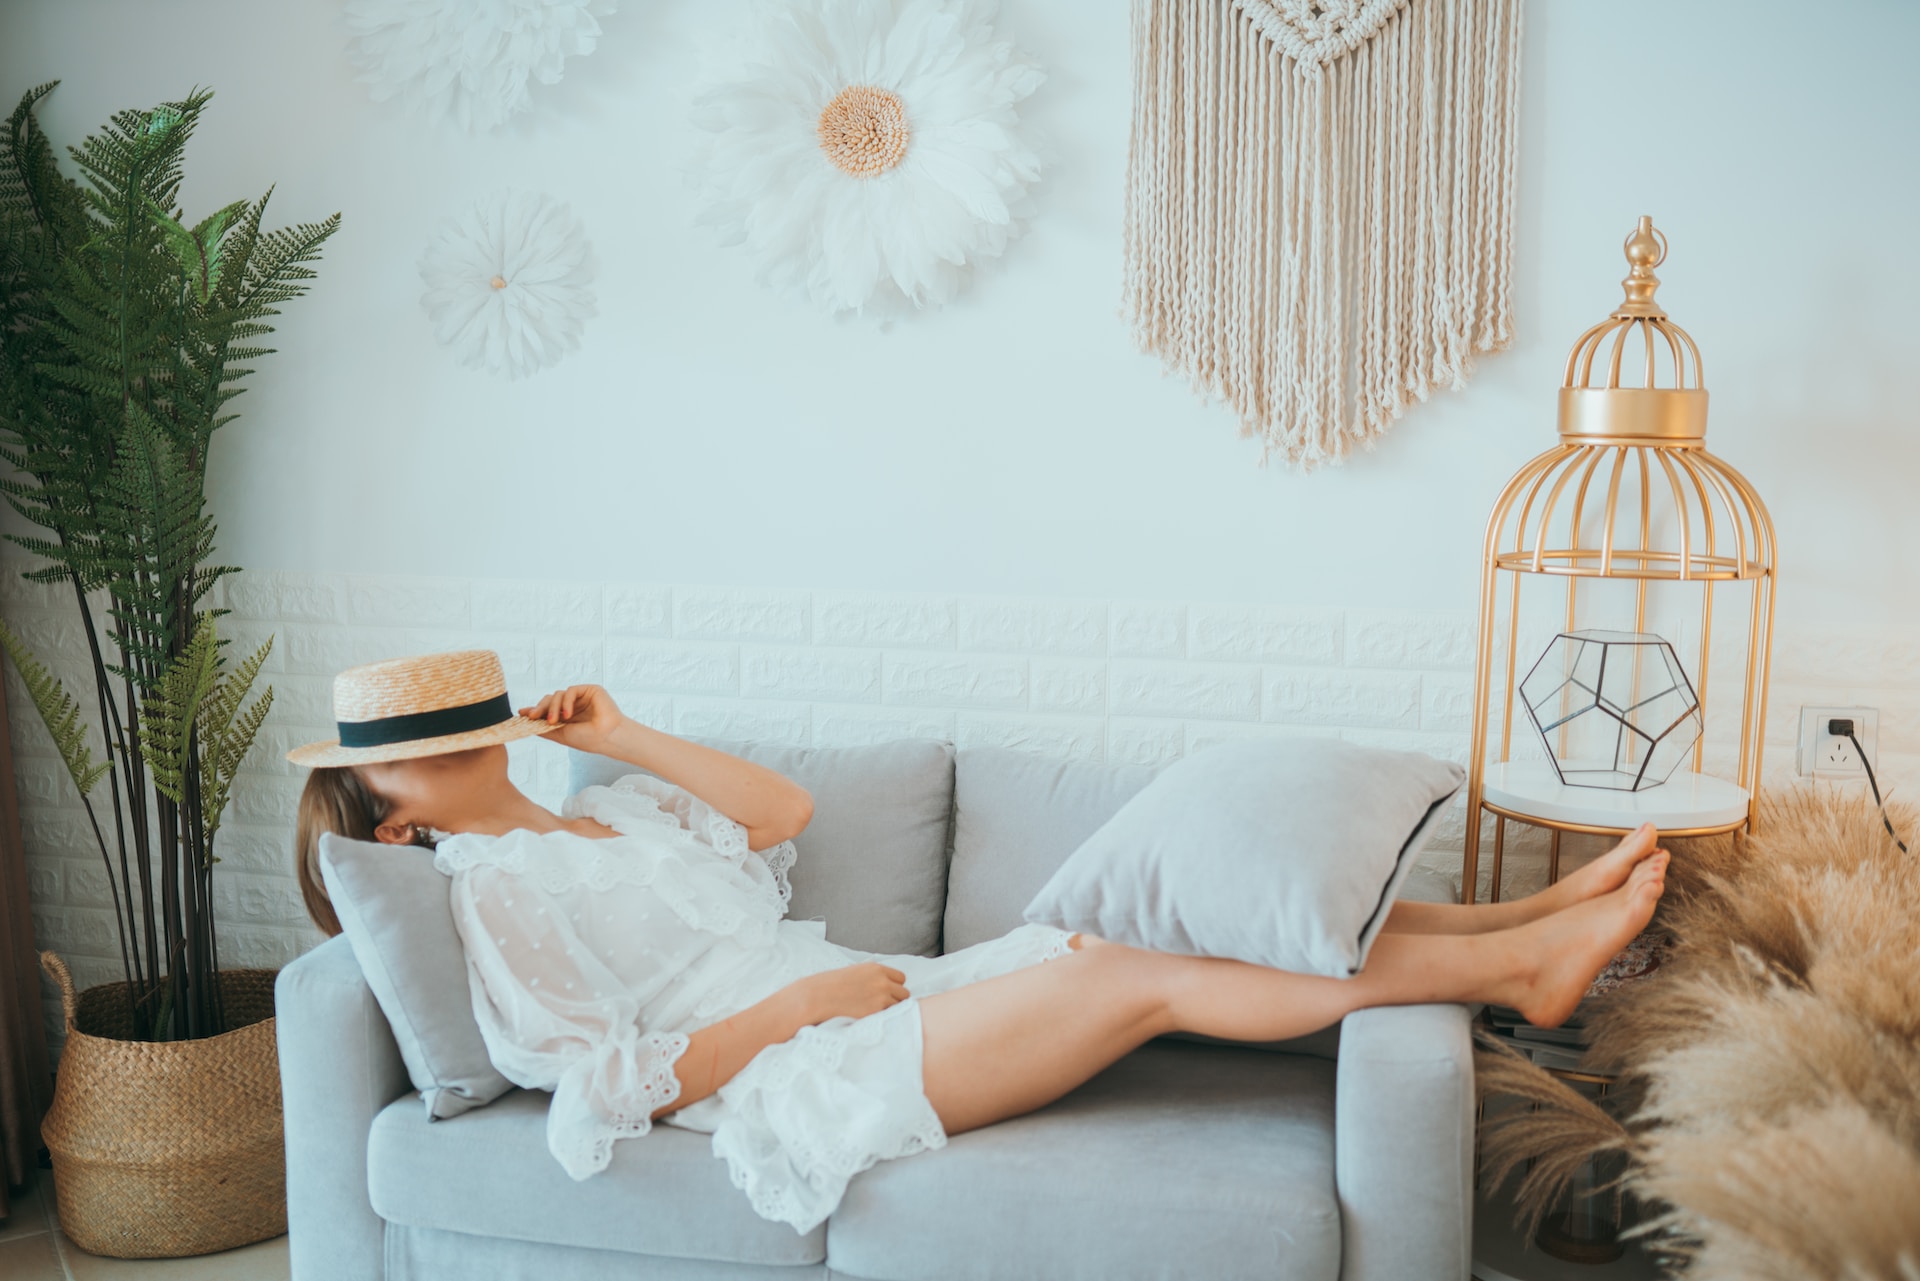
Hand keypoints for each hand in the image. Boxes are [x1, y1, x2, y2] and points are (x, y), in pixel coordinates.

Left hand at [519, 684, 627, 754]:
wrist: (607, 737)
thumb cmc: (587, 739)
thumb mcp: (560, 734)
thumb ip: (544, 728)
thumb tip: (527, 721)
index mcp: (567, 716)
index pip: (547, 709)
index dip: (534, 710)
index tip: (522, 713)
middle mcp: (573, 706)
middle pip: (549, 700)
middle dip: (540, 708)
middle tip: (533, 717)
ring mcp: (582, 698)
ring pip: (557, 694)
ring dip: (552, 707)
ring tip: (554, 720)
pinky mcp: (590, 690)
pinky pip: (571, 691)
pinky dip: (566, 702)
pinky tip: (568, 714)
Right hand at [784, 963, 909, 1026]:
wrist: (817, 997)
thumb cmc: (831, 986)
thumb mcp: (854, 972)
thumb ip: (871, 977)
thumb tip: (885, 985)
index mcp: (876, 968)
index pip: (901, 978)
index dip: (894, 987)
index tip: (886, 993)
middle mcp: (882, 981)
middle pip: (904, 993)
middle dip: (896, 1000)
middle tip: (881, 1007)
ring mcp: (881, 997)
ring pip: (899, 1007)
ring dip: (890, 1011)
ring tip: (875, 1014)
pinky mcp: (876, 1012)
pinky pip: (890, 1017)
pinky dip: (884, 1019)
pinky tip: (872, 1019)